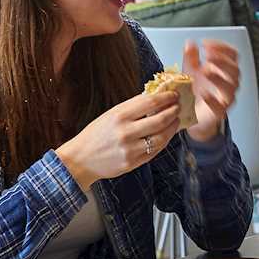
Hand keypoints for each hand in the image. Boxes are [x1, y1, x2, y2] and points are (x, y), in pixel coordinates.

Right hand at [55, 92, 181, 189]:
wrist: (80, 159)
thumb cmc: (96, 134)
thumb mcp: (110, 114)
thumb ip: (132, 107)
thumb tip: (155, 96)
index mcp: (119, 116)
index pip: (150, 103)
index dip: (166, 98)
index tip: (174, 95)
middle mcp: (126, 132)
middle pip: (159, 120)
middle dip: (173, 112)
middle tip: (178, 107)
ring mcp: (130, 149)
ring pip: (161, 138)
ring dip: (172, 128)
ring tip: (176, 120)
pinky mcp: (132, 163)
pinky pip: (154, 151)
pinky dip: (164, 141)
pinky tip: (167, 135)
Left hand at [181, 39, 239, 142]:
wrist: (192, 114)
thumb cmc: (195, 91)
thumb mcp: (190, 71)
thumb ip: (190, 57)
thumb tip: (190, 44)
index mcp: (223, 69)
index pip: (231, 55)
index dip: (222, 47)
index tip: (206, 43)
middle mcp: (228, 82)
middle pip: (234, 69)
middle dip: (222, 60)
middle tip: (208, 55)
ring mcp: (225, 97)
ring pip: (231, 86)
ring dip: (219, 77)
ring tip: (206, 72)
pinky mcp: (219, 111)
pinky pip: (220, 106)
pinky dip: (213, 100)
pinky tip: (204, 94)